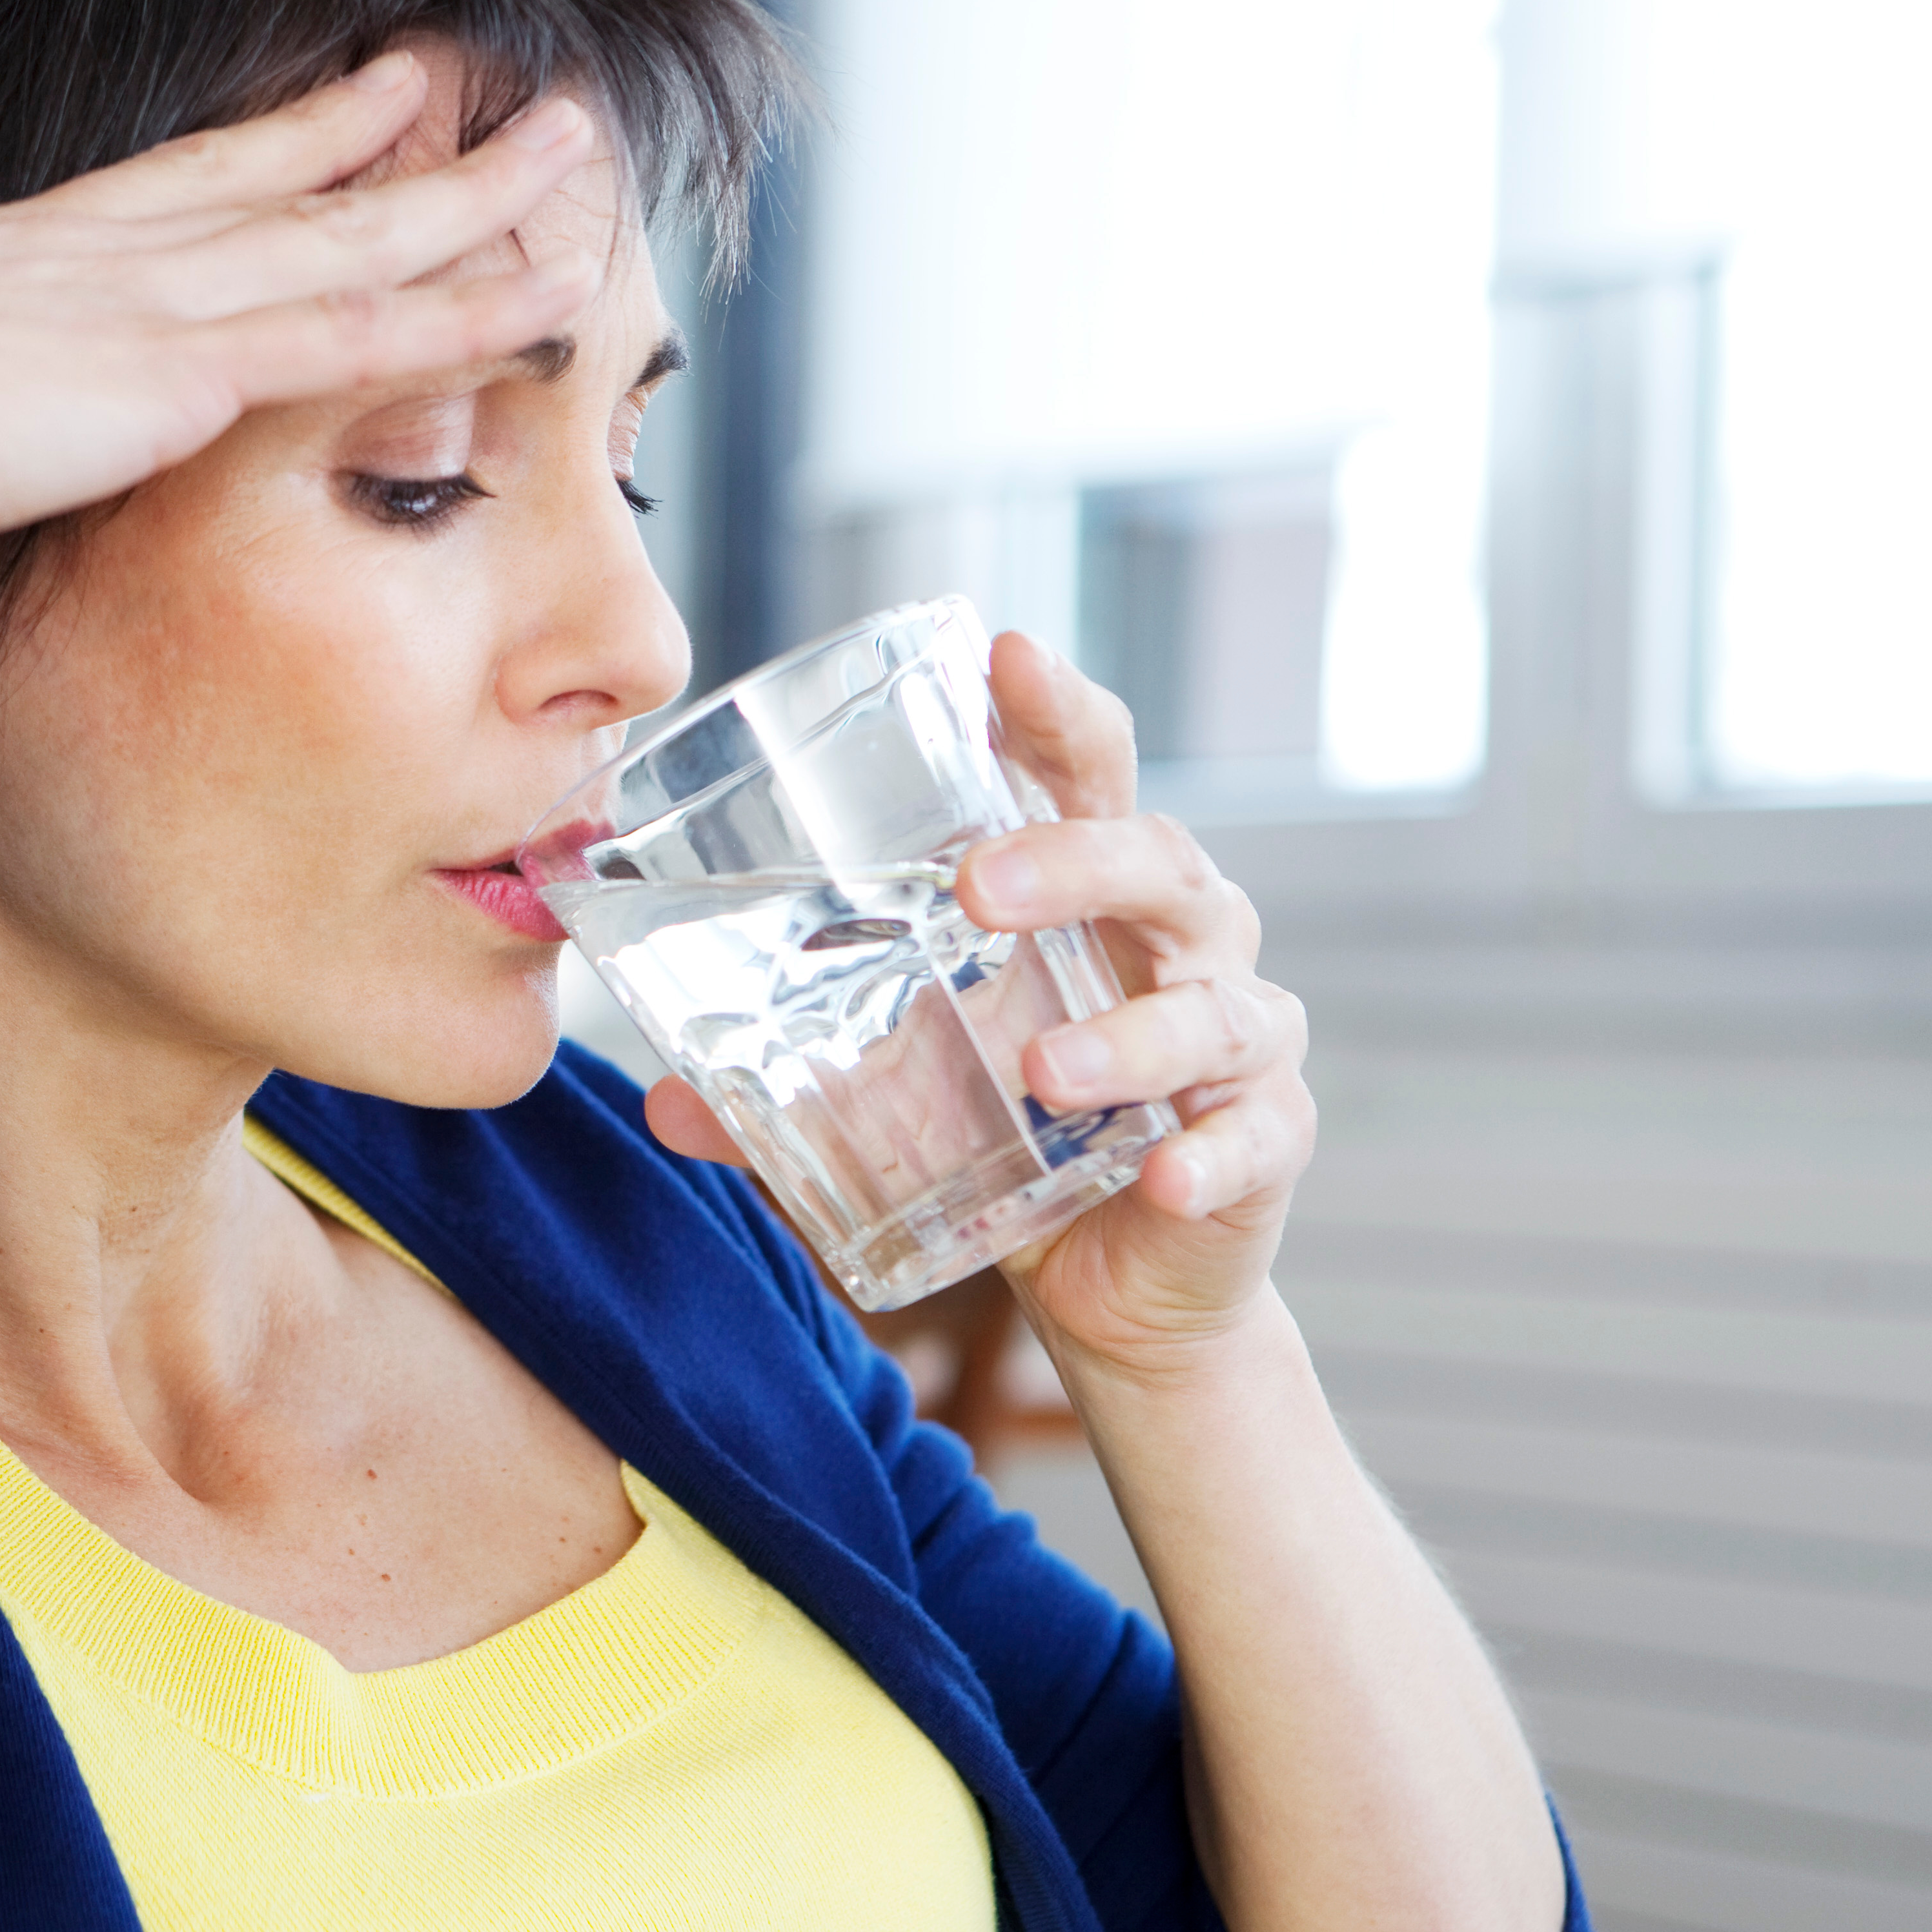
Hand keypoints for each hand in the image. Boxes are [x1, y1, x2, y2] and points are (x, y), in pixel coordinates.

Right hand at [0, 51, 601, 570]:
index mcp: (21, 278)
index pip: (176, 193)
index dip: (268, 146)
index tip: (333, 108)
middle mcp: (106, 264)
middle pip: (288, 182)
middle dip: (394, 136)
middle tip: (478, 85)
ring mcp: (158, 307)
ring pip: (363, 235)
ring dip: (478, 196)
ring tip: (575, 149)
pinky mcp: (192, 371)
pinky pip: (372, 328)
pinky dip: (472, 303)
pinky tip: (556, 283)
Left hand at [644, 632, 1316, 1381]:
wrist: (1113, 1278)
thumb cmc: (1011, 1134)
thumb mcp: (899, 1096)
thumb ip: (790, 1089)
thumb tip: (664, 1104)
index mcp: (1091, 894)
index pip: (1088, 771)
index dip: (1058, 709)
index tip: (1006, 653)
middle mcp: (1178, 941)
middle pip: (1158, 858)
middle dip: (1074, 861)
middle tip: (978, 887)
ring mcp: (1236, 1037)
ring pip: (1210, 1008)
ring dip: (1129, 1036)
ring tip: (1045, 1073)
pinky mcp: (1267, 1139)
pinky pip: (1253, 1136)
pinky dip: (1209, 1154)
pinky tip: (1161, 1175)